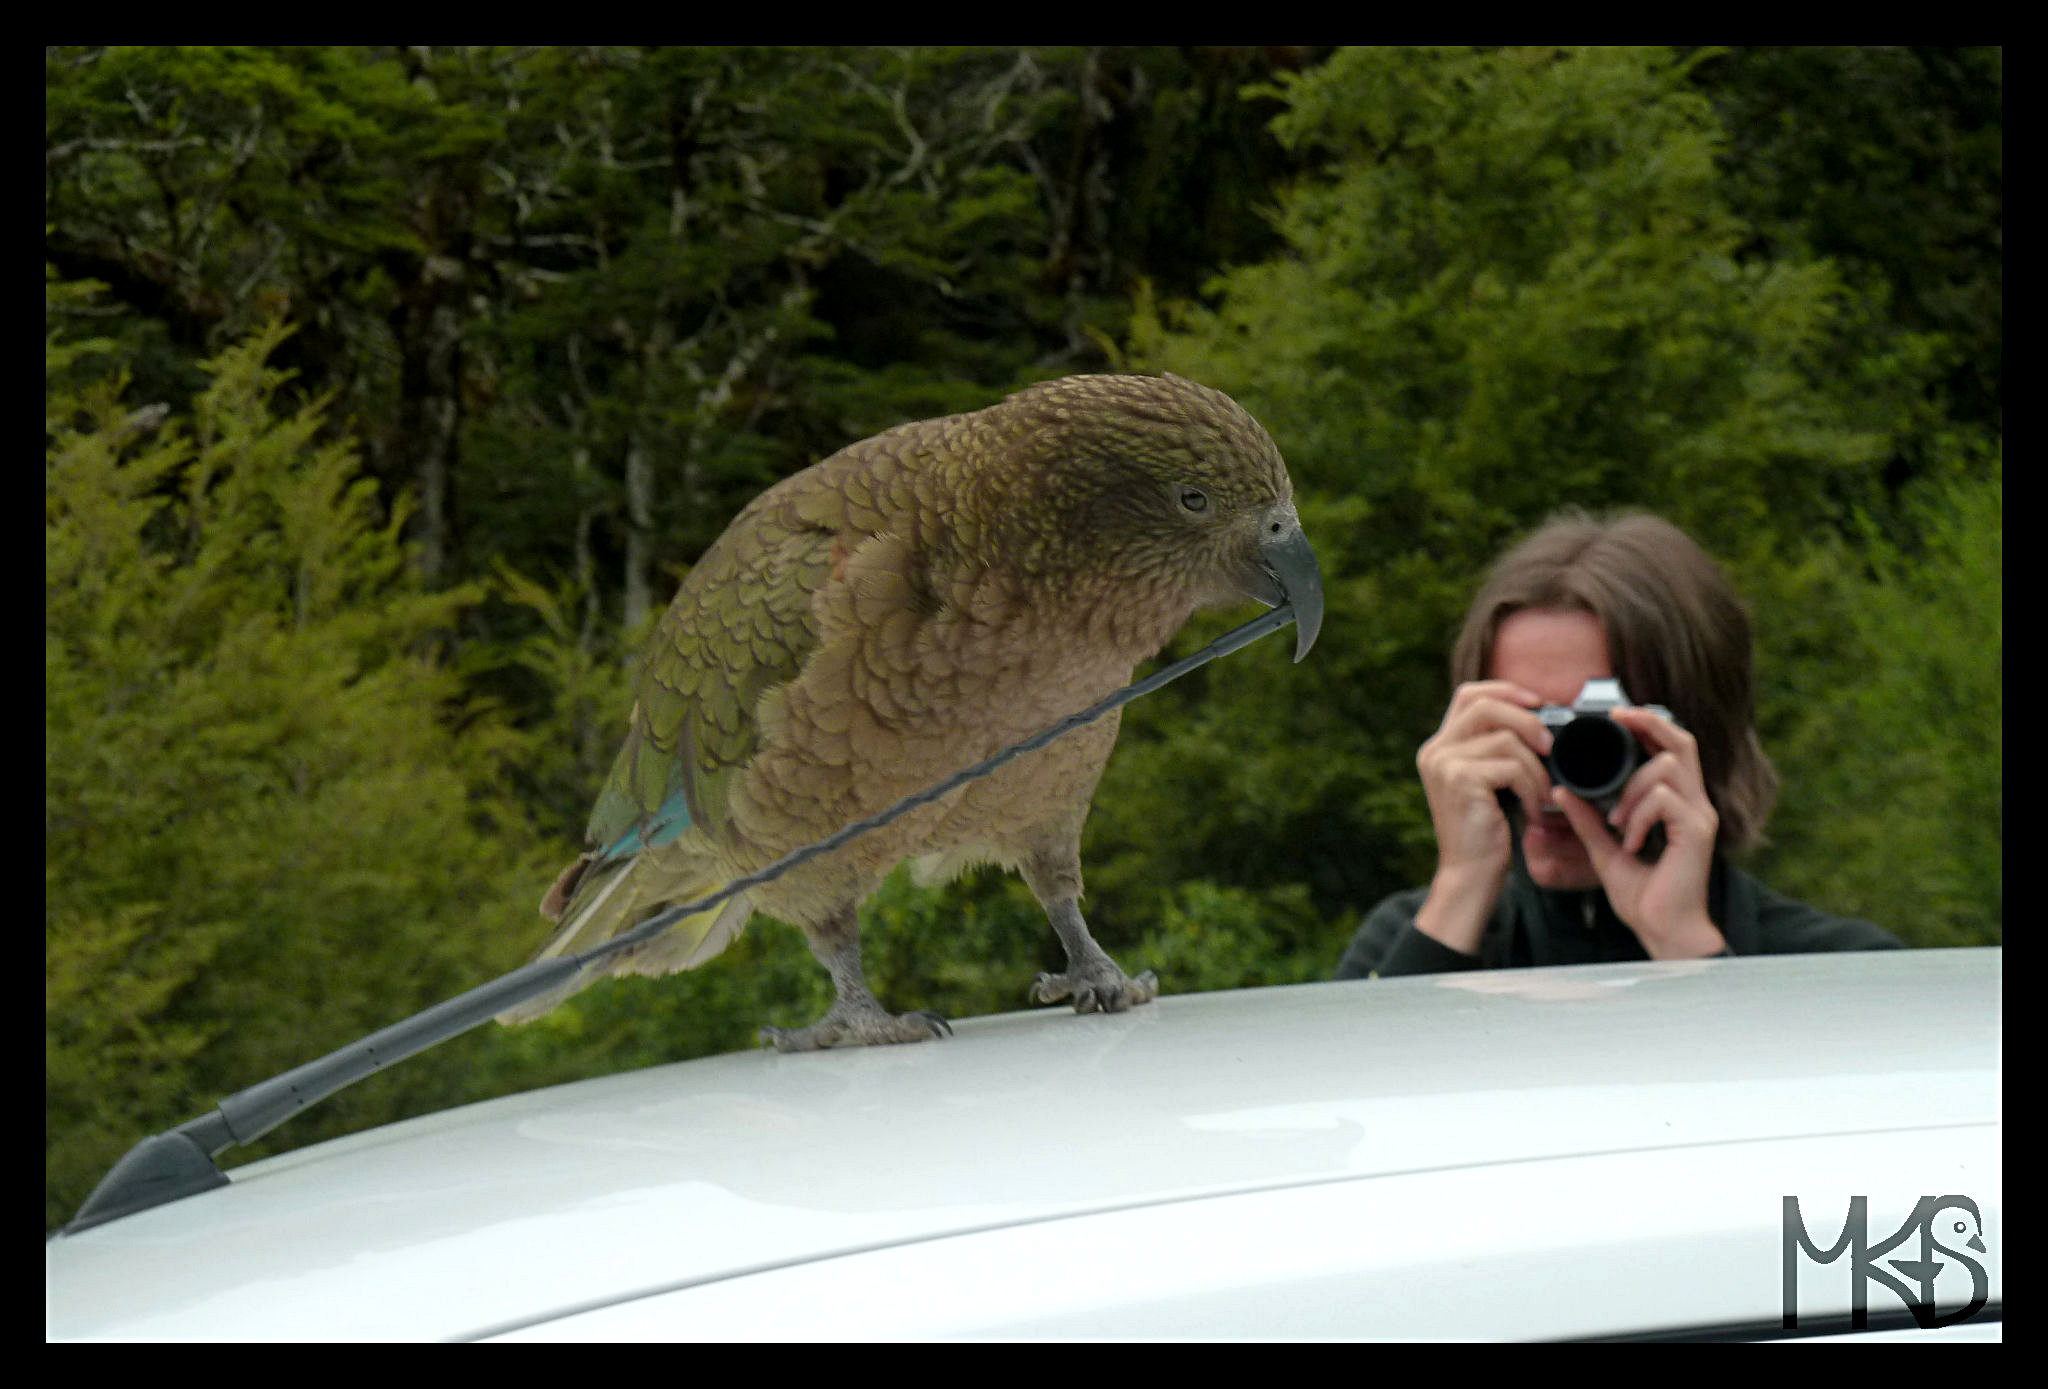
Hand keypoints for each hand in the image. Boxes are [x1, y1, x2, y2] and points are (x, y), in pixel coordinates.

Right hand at [1413, 681, 1554, 951]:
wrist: (1470, 875)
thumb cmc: (1486, 832)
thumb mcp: (1489, 782)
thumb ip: (1497, 748)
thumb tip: (1539, 716)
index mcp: (1439, 746)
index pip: (1469, 694)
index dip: (1506, 690)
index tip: (1539, 702)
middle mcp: (1435, 750)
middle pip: (1487, 706)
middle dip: (1529, 721)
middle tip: (1552, 748)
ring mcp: (1444, 763)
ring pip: (1507, 740)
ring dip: (1537, 769)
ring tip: (1543, 797)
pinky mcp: (1460, 780)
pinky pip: (1512, 767)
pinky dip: (1533, 788)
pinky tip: (1534, 811)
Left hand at [1549, 707, 1725, 958]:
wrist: (1664, 933)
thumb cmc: (1644, 898)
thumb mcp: (1606, 852)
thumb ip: (1589, 821)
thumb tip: (1563, 792)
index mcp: (1678, 805)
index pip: (1674, 748)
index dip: (1649, 724)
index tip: (1617, 717)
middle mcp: (1695, 805)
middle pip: (1683, 742)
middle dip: (1649, 723)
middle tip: (1618, 719)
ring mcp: (1699, 816)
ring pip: (1667, 767)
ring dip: (1633, 789)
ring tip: (1616, 823)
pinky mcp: (1697, 832)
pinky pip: (1663, 800)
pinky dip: (1638, 815)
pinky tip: (1629, 842)